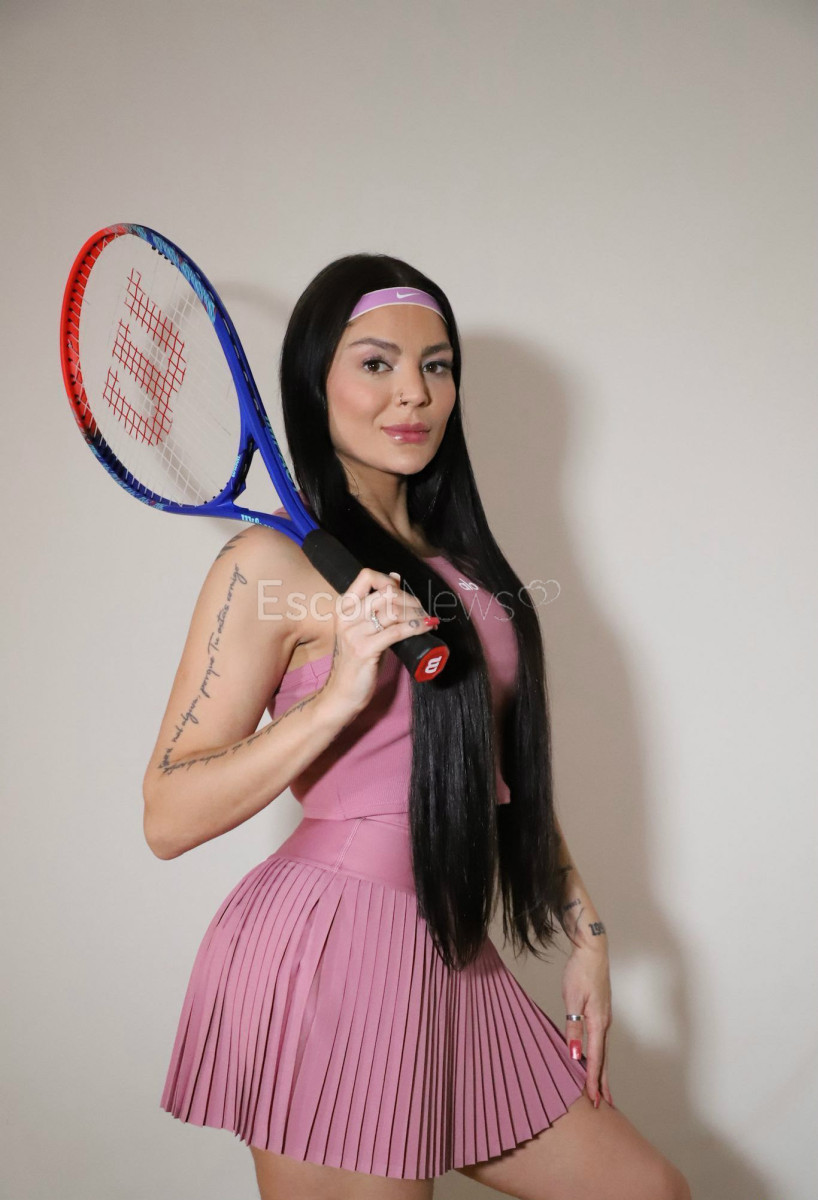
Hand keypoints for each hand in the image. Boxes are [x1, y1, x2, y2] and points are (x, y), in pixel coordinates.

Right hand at [321, 566, 437, 716]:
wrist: (342, 693)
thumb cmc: (357, 661)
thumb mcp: (363, 628)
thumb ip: (376, 606)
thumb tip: (395, 578)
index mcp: (344, 608)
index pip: (367, 576)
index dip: (389, 581)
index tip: (403, 593)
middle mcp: (347, 617)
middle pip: (387, 593)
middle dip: (411, 600)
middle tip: (422, 611)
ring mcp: (354, 633)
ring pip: (394, 611)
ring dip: (416, 613)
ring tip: (426, 620)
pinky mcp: (365, 650)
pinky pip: (397, 631)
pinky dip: (416, 626)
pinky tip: (427, 627)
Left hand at [562, 942, 613, 1108]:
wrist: (593, 950)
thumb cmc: (580, 971)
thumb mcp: (572, 999)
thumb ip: (573, 1028)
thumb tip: (575, 1055)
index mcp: (598, 1022)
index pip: (595, 1058)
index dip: (593, 1080)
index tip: (593, 1100)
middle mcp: (605, 1023)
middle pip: (604, 1059)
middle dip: (603, 1083)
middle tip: (603, 1105)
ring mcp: (605, 1017)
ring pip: (604, 1050)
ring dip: (603, 1072)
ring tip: (603, 1090)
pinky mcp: (601, 1012)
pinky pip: (601, 1040)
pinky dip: (600, 1056)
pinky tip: (596, 1060)